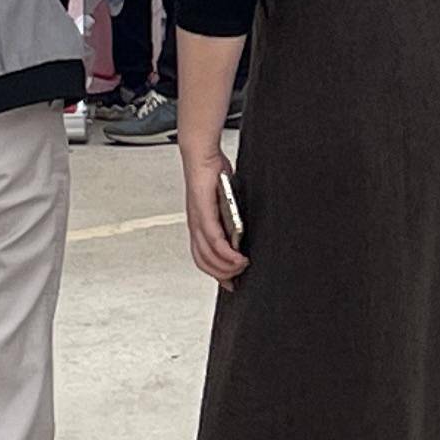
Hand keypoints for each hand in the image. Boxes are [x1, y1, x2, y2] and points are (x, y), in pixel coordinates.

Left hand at [180, 136, 247, 286]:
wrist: (202, 155)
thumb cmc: (213, 176)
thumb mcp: (225, 203)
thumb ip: (230, 220)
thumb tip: (242, 237)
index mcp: (199, 225)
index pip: (203, 258)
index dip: (216, 274)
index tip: (230, 284)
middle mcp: (195, 226)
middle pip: (204, 261)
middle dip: (222, 275)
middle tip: (239, 278)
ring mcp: (198, 219)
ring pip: (208, 254)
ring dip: (226, 266)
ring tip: (243, 266)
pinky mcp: (203, 211)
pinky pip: (213, 238)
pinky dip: (225, 252)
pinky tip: (237, 256)